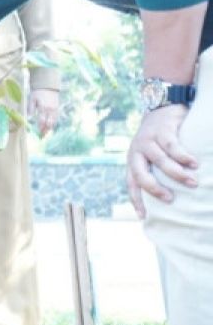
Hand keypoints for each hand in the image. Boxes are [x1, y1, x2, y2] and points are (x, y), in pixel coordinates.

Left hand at [29, 88, 59, 135]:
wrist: (48, 87)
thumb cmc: (37, 93)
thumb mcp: (32, 99)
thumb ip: (30, 108)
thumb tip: (28, 118)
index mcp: (43, 107)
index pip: (42, 120)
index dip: (40, 127)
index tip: (37, 132)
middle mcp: (50, 110)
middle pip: (49, 123)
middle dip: (45, 130)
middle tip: (41, 136)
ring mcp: (55, 110)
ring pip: (53, 122)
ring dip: (49, 129)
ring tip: (44, 134)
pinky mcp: (57, 109)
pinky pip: (55, 119)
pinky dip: (52, 124)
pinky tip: (48, 128)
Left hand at [126, 104, 198, 218]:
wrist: (162, 108)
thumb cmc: (160, 139)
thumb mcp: (153, 155)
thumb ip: (156, 171)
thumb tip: (171, 195)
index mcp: (133, 160)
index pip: (131, 183)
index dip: (136, 200)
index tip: (143, 217)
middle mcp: (137, 151)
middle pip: (140, 173)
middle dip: (154, 188)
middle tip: (170, 199)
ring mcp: (148, 140)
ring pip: (160, 160)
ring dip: (176, 173)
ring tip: (192, 182)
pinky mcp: (161, 130)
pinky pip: (172, 145)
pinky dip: (183, 156)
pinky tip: (194, 163)